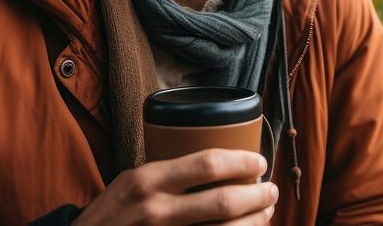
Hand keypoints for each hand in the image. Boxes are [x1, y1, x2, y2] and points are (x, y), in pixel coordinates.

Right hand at [73, 148, 276, 224]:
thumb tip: (220, 162)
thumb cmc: (111, 213)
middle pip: (223, 202)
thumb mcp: (132, 180)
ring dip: (254, 222)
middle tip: (271, 190)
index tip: (260, 162)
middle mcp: (156, 210)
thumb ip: (168, 173)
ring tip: (265, 213)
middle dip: (257, 196)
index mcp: (148, 180)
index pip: (207, 164)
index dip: (242, 162)